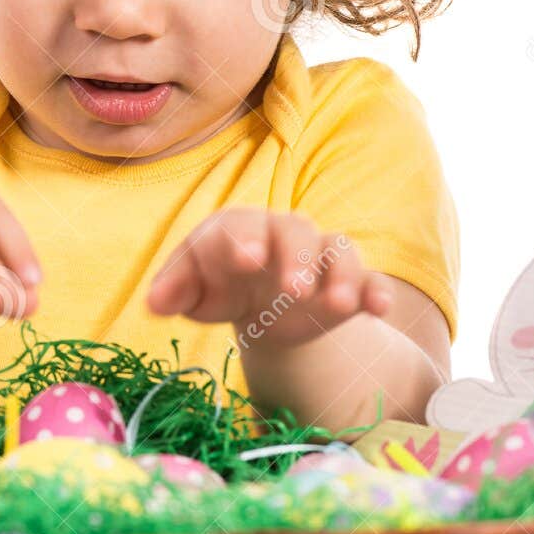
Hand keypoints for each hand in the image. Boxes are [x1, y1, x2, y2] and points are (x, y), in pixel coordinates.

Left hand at [147, 208, 390, 347]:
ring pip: (337, 251)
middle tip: (292, 289)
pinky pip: (369, 280)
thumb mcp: (191, 290)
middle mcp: (283, 234)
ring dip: (340, 274)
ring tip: (337, 304)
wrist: (259, 307)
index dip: (244, 239)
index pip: (241, 226)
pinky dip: (376, 291)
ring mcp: (319, 256)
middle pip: (295, 232)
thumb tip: (153, 303)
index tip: (245, 259)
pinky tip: (379, 308)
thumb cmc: (218, 286)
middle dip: (295, 258)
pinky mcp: (348, 283)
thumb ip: (173, 291)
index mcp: (239, 228)